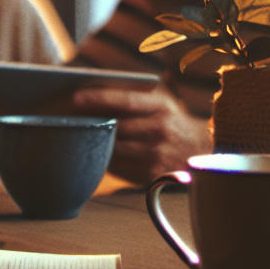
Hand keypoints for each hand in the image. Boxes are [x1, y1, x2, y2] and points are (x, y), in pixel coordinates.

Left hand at [63, 84, 209, 184]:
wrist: (202, 153)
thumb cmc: (172, 123)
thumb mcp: (162, 103)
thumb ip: (135, 97)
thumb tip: (94, 92)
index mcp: (162, 107)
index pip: (125, 101)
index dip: (99, 98)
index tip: (76, 98)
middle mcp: (160, 130)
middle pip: (116, 127)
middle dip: (92, 122)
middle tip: (67, 117)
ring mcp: (156, 155)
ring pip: (114, 149)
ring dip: (95, 143)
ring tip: (76, 134)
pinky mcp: (151, 176)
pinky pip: (119, 168)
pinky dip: (105, 160)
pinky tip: (94, 152)